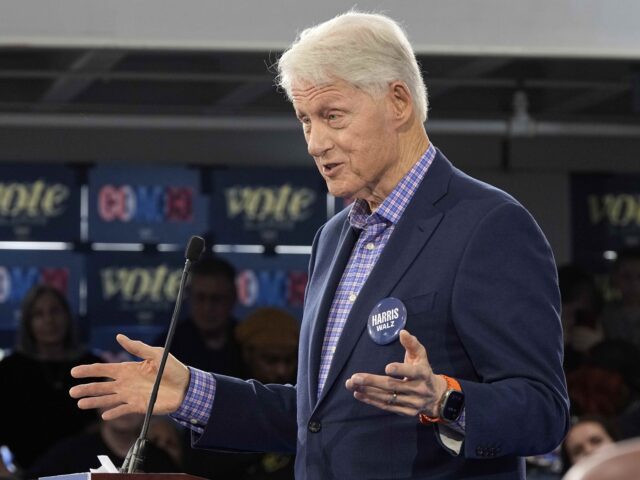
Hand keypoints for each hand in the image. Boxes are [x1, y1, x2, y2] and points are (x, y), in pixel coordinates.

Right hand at [69, 334, 189, 419]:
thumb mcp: (156, 354)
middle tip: (72, 392)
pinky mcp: (139, 406)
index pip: (105, 370)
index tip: (74, 372)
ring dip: (94, 402)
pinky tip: (104, 415)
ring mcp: (131, 395)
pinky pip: (123, 410)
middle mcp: (126, 383)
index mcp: (129, 369)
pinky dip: (114, 413)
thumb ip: (137, 347)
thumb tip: (119, 336)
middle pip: (102, 386)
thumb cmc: (173, 368)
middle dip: (87, 388)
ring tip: (80, 404)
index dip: (89, 371)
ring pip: (108, 399)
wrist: (187, 386)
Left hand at [345, 329, 446, 416]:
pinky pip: (386, 406)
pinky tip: (358, 394)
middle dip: (372, 382)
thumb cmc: (423, 370)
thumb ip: (412, 344)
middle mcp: (418, 390)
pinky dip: (371, 400)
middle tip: (355, 377)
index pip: (412, 372)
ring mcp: (412, 402)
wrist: (436, 397)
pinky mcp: (405, 412)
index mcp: (423, 374)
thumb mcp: (421, 355)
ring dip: (367, 391)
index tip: (387, 368)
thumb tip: (402, 332)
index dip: (400, 370)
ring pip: (387, 397)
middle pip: (392, 386)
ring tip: (351, 384)